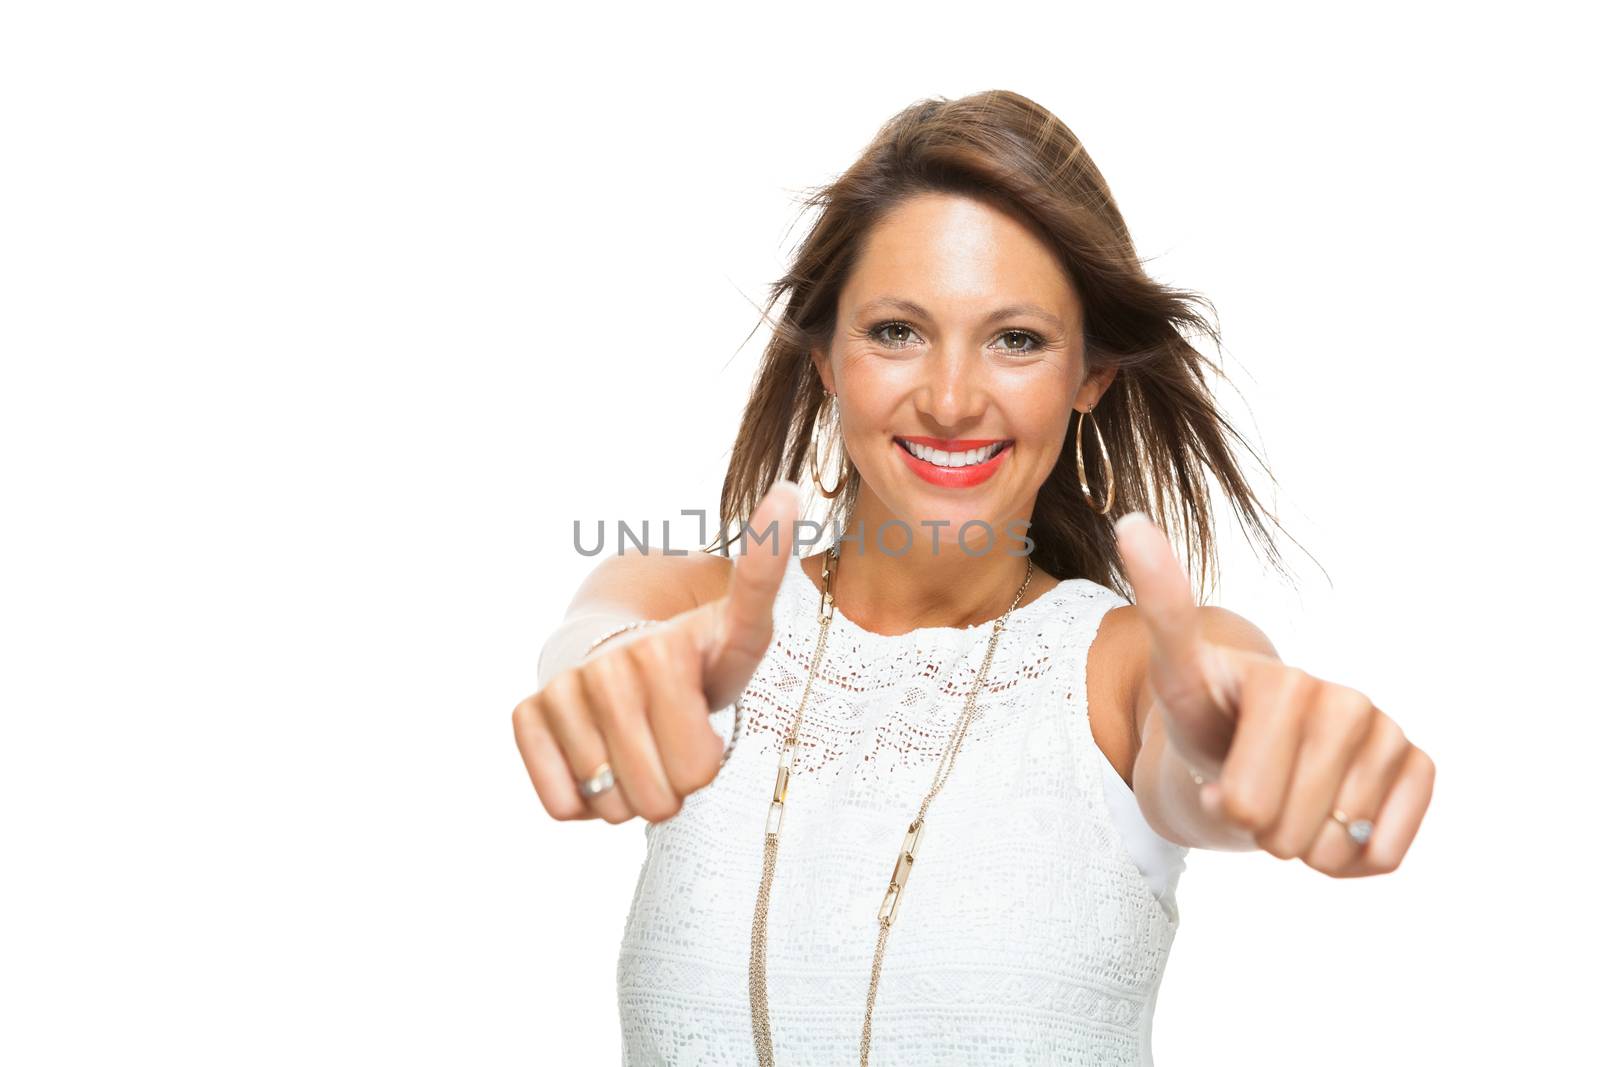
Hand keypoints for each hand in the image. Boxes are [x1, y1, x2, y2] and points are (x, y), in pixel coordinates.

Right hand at [511, 481, 800, 824]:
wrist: (615, 654)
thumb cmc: (691, 660)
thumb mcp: (739, 632)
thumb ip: (764, 582)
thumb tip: (789, 492)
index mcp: (667, 649)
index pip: (699, 759)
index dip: (714, 720)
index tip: (773, 531)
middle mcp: (611, 665)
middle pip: (662, 797)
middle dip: (676, 786)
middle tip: (676, 744)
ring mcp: (564, 689)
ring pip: (612, 805)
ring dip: (631, 795)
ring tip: (641, 749)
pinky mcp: (527, 713)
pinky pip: (564, 805)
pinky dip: (586, 802)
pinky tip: (600, 759)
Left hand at [1112, 511, 1434, 875]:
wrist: (1248, 738)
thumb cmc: (1206, 711)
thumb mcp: (1171, 673)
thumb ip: (1158, 611)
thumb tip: (1130, 523)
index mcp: (1284, 684)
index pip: (1245, 802)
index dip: (1226, 805)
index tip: (1223, 772)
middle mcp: (1347, 701)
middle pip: (1286, 833)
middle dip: (1256, 827)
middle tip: (1247, 783)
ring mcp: (1387, 733)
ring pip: (1332, 848)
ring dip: (1298, 844)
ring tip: (1282, 795)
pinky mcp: (1418, 767)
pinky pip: (1381, 855)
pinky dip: (1346, 860)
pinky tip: (1326, 821)